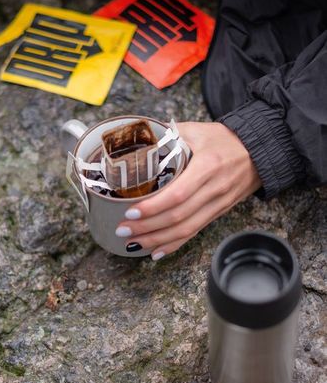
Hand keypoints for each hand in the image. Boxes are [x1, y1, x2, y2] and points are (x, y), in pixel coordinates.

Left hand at [115, 122, 261, 259]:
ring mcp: (218, 204)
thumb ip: (168, 134)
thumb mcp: (197, 130)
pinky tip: (156, 252)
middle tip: (122, 230)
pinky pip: (195, 233)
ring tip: (132, 242)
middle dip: (147, 227)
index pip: (178, 194)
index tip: (130, 211)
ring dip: (157, 239)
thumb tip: (137, 139)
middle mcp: (214, 190)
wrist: (259, 150)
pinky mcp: (218, 213)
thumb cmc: (224, 138)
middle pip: (178, 217)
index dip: (153, 207)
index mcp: (207, 167)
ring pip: (186, 230)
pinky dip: (174, 245)